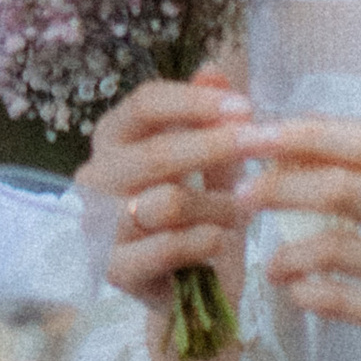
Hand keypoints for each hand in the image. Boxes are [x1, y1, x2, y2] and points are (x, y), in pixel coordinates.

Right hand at [79, 71, 251, 360]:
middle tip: (264, 145)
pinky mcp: (113, 268)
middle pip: (157, 151)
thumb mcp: (211, 164)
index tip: (246, 108)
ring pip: (168, 201)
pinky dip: (207, 240)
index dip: (196, 102)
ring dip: (219, 204)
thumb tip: (215, 67)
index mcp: (113, 139)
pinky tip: (222, 241)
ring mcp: (98, 224)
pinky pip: (170, 245)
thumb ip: (209, 121)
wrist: (190, 293)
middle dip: (216, 146)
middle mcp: (95, 177)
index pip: (145, 104)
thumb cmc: (198, 216)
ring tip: (242, 210)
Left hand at [232, 117, 360, 360]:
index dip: (304, 134)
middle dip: (279, 184)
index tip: (253, 135)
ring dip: (286, 250)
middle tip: (239, 194)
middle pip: (343, 185)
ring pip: (336, 245)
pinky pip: (345, 300)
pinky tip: (296, 293)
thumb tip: (302, 153)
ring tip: (268, 263)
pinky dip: (309, 293)